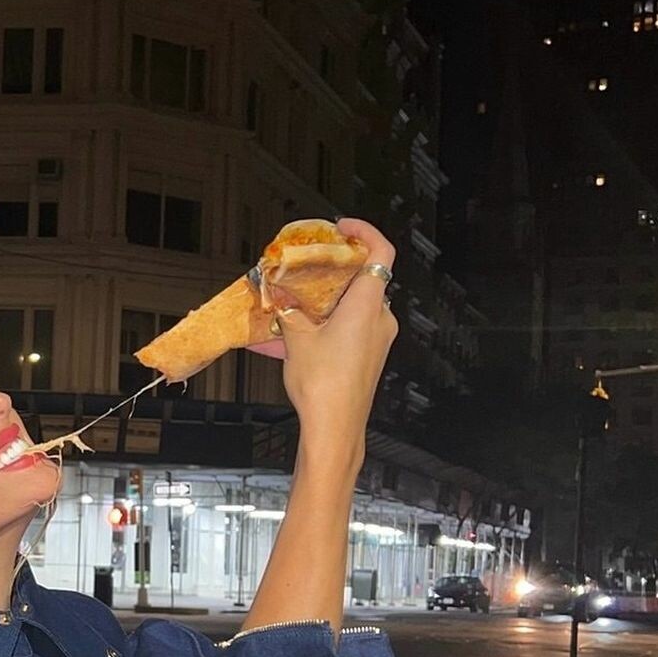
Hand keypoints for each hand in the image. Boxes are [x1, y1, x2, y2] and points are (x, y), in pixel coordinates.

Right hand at [271, 218, 397, 467]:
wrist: (334, 428)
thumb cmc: (323, 384)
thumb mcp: (296, 339)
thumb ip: (288, 309)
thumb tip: (276, 292)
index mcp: (368, 304)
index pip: (381, 252)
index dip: (364, 232)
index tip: (341, 228)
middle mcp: (380, 318)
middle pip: (361, 280)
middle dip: (330, 273)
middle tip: (303, 269)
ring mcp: (377, 339)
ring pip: (350, 307)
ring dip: (320, 303)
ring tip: (286, 309)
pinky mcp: (368, 357)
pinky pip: (346, 330)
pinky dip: (322, 327)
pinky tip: (286, 340)